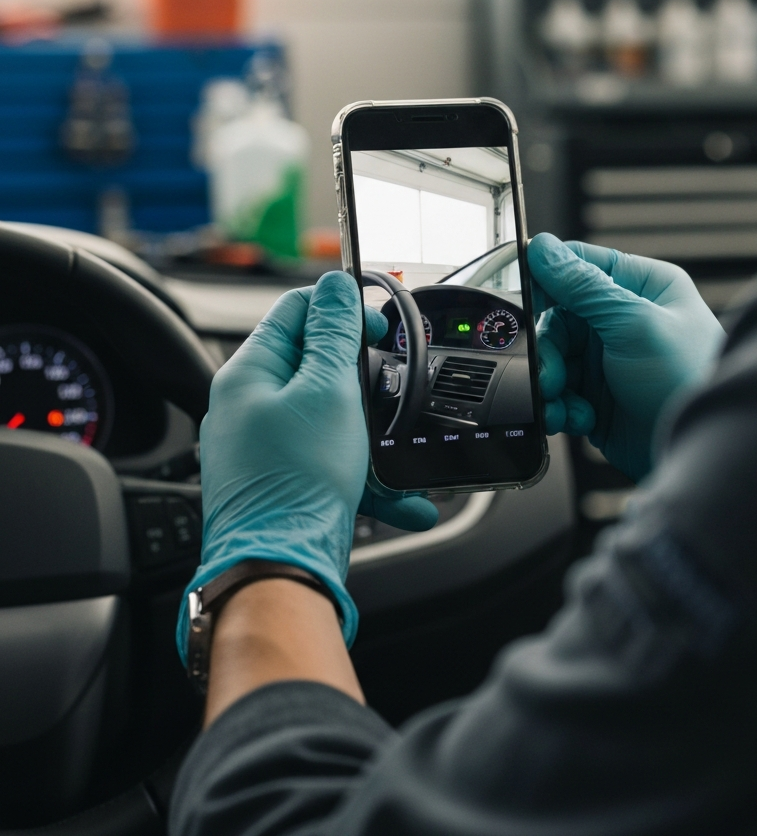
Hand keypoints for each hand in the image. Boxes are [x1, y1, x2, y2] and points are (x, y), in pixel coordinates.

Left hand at [176, 271, 436, 662]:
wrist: (282, 571)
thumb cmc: (296, 483)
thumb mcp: (328, 391)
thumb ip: (333, 334)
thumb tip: (334, 284)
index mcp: (250, 374)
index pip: (294, 311)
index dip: (342, 308)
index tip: (380, 325)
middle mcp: (251, 408)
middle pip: (317, 366)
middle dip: (366, 376)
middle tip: (396, 386)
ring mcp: (267, 449)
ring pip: (332, 419)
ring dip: (374, 432)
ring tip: (404, 448)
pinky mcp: (288, 484)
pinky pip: (334, 464)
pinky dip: (370, 476)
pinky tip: (406, 498)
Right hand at [528, 233, 724, 481]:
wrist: (698, 452)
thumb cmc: (688, 382)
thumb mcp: (634, 324)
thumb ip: (584, 287)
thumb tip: (544, 249)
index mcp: (643, 287)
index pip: (581, 265)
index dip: (548, 281)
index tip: (525, 297)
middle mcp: (625, 320)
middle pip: (558, 317)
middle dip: (549, 348)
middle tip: (553, 372)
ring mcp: (611, 359)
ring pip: (554, 357)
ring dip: (551, 380)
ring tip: (562, 400)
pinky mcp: (599, 396)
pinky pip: (560, 391)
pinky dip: (559, 405)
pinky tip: (575, 417)